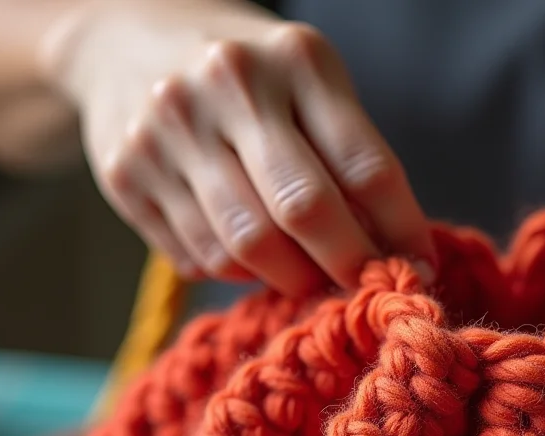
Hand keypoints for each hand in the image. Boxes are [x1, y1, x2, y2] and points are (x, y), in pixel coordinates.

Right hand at [46, 1, 434, 292]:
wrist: (125, 35)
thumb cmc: (250, 76)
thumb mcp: (308, 83)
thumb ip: (348, 156)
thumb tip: (395, 253)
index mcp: (295, 60)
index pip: (365, 168)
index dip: (401, 232)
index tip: (419, 268)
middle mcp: (228, 87)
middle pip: (304, 210)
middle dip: (348, 266)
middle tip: (368, 291)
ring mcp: (169, 130)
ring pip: (246, 247)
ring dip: (291, 278)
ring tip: (309, 275)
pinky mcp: (126, 174)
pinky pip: (199, 257)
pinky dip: (236, 272)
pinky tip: (248, 255)